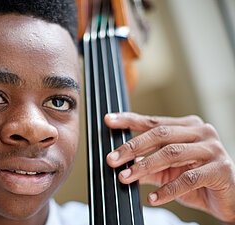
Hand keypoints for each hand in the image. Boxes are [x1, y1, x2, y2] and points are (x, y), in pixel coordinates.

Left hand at [104, 112, 234, 223]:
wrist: (230, 198)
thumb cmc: (197, 179)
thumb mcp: (167, 170)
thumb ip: (146, 164)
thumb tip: (119, 163)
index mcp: (187, 126)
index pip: (153, 121)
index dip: (129, 120)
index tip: (109, 120)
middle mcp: (201, 132)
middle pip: (160, 134)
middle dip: (132, 147)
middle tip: (111, 159)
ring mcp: (212, 149)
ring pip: (171, 153)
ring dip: (144, 166)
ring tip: (125, 178)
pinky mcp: (220, 170)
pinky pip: (188, 179)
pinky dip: (167, 189)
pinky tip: (152, 197)